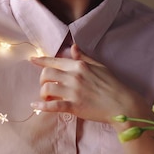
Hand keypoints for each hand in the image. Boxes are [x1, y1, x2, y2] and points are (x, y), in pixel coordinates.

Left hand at [30, 43, 146, 123]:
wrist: (122, 104)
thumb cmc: (112, 84)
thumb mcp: (99, 66)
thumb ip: (83, 57)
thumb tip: (72, 47)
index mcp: (79, 66)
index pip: (54, 61)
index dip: (41, 60)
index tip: (32, 60)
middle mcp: (74, 77)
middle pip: (46, 74)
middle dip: (42, 80)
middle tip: (45, 85)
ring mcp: (73, 92)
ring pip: (47, 88)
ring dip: (43, 93)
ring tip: (46, 97)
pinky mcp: (74, 106)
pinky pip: (53, 106)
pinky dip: (42, 106)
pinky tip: (35, 106)